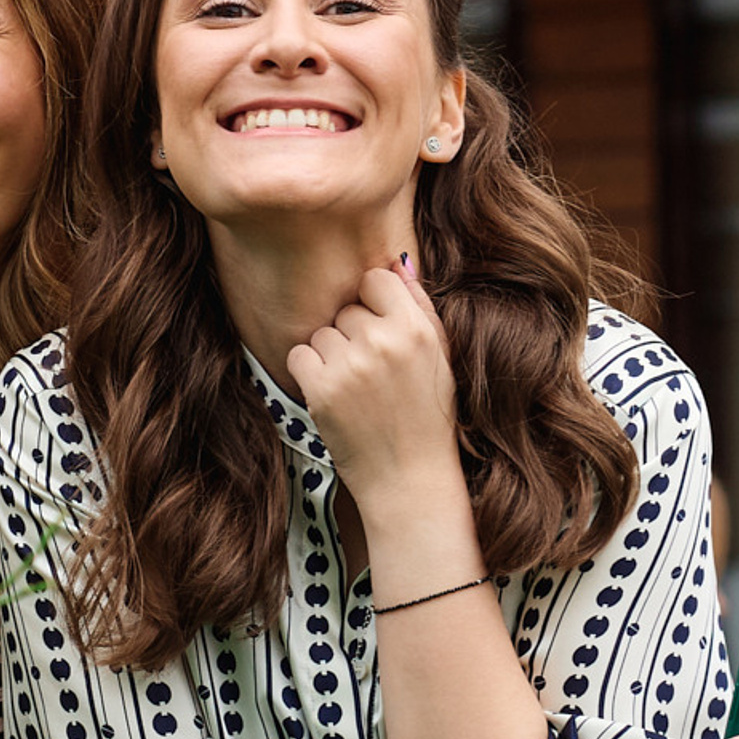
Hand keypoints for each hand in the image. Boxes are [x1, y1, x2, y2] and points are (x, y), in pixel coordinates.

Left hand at [286, 258, 458, 502]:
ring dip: (331, 357)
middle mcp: (384, 342)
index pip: (374, 279)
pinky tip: (334, 396)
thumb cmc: (427, 414)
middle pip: (346, 310)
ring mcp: (351, 367)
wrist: (410, 478)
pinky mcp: (322, 390)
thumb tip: (396, 259)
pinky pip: (300, 356)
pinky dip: (310, 375)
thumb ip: (417, 304)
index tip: (381, 335)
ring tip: (357, 389)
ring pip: (322, 334)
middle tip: (373, 374)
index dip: (373, 305)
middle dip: (353, 336)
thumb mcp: (439, 355)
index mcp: (416, 329)